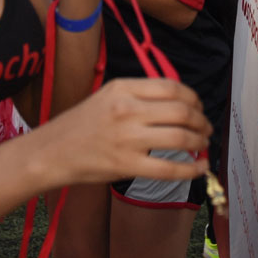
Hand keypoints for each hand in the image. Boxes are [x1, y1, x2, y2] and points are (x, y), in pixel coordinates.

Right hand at [44, 78, 210, 184]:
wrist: (52, 152)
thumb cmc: (82, 124)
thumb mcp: (108, 95)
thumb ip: (141, 94)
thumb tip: (180, 102)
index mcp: (123, 88)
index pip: (172, 87)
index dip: (194, 98)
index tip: (198, 107)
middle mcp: (127, 110)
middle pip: (181, 111)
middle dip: (201, 121)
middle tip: (205, 128)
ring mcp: (127, 139)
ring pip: (180, 138)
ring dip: (200, 142)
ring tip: (203, 145)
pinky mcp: (127, 166)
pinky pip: (169, 169)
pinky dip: (191, 170)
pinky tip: (199, 168)